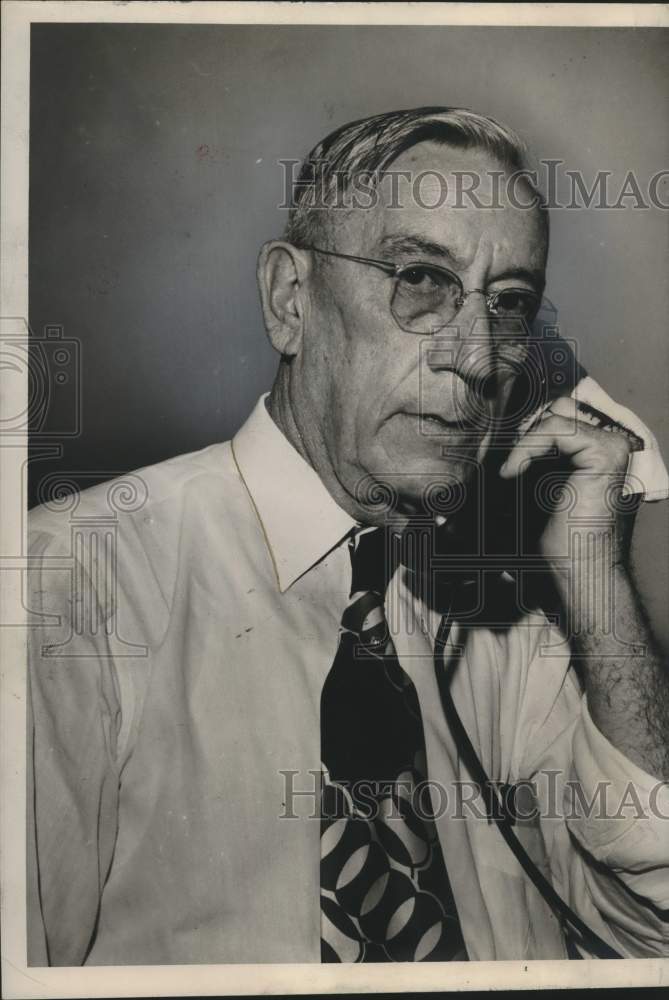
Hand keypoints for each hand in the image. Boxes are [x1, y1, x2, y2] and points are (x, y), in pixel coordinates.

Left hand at [498, 396, 639, 578]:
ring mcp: (610, 445)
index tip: (494, 450)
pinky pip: (557, 426)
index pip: (551, 416)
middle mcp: (603, 445)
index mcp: (588, 453)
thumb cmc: (549, 542)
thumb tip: (469, 463)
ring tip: (510, 473)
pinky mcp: (606, 452)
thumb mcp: (521, 498)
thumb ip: (510, 471)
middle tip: (502, 461)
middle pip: (554, 408)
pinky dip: (528, 446)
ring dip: (524, 442)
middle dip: (521, 429)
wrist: (575, 570)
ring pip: (554, 414)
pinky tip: (513, 472)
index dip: (520, 428)